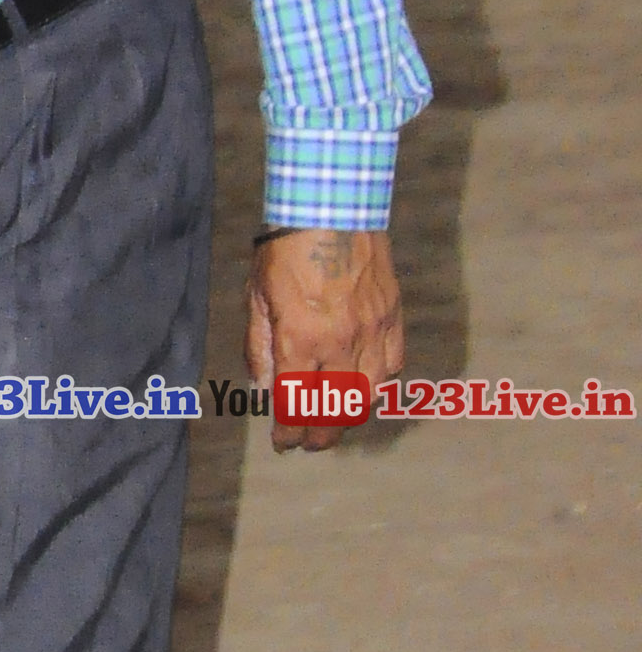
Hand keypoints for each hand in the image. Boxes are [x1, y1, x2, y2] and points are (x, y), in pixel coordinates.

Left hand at [247, 226, 402, 446]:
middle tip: (310, 443)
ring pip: (369, 395)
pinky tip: (365, 388)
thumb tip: (264, 389)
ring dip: (351, 416)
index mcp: (301, 338)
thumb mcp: (258, 298)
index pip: (295, 403)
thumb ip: (261, 348)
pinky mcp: (392, 317)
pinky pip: (393, 366)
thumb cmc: (286, 251)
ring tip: (335, 421)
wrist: (331, 208)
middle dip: (321, 435)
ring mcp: (372, 331)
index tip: (283, 443)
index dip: (288, 431)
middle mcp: (340, 342)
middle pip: (336, 410)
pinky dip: (379, 385)